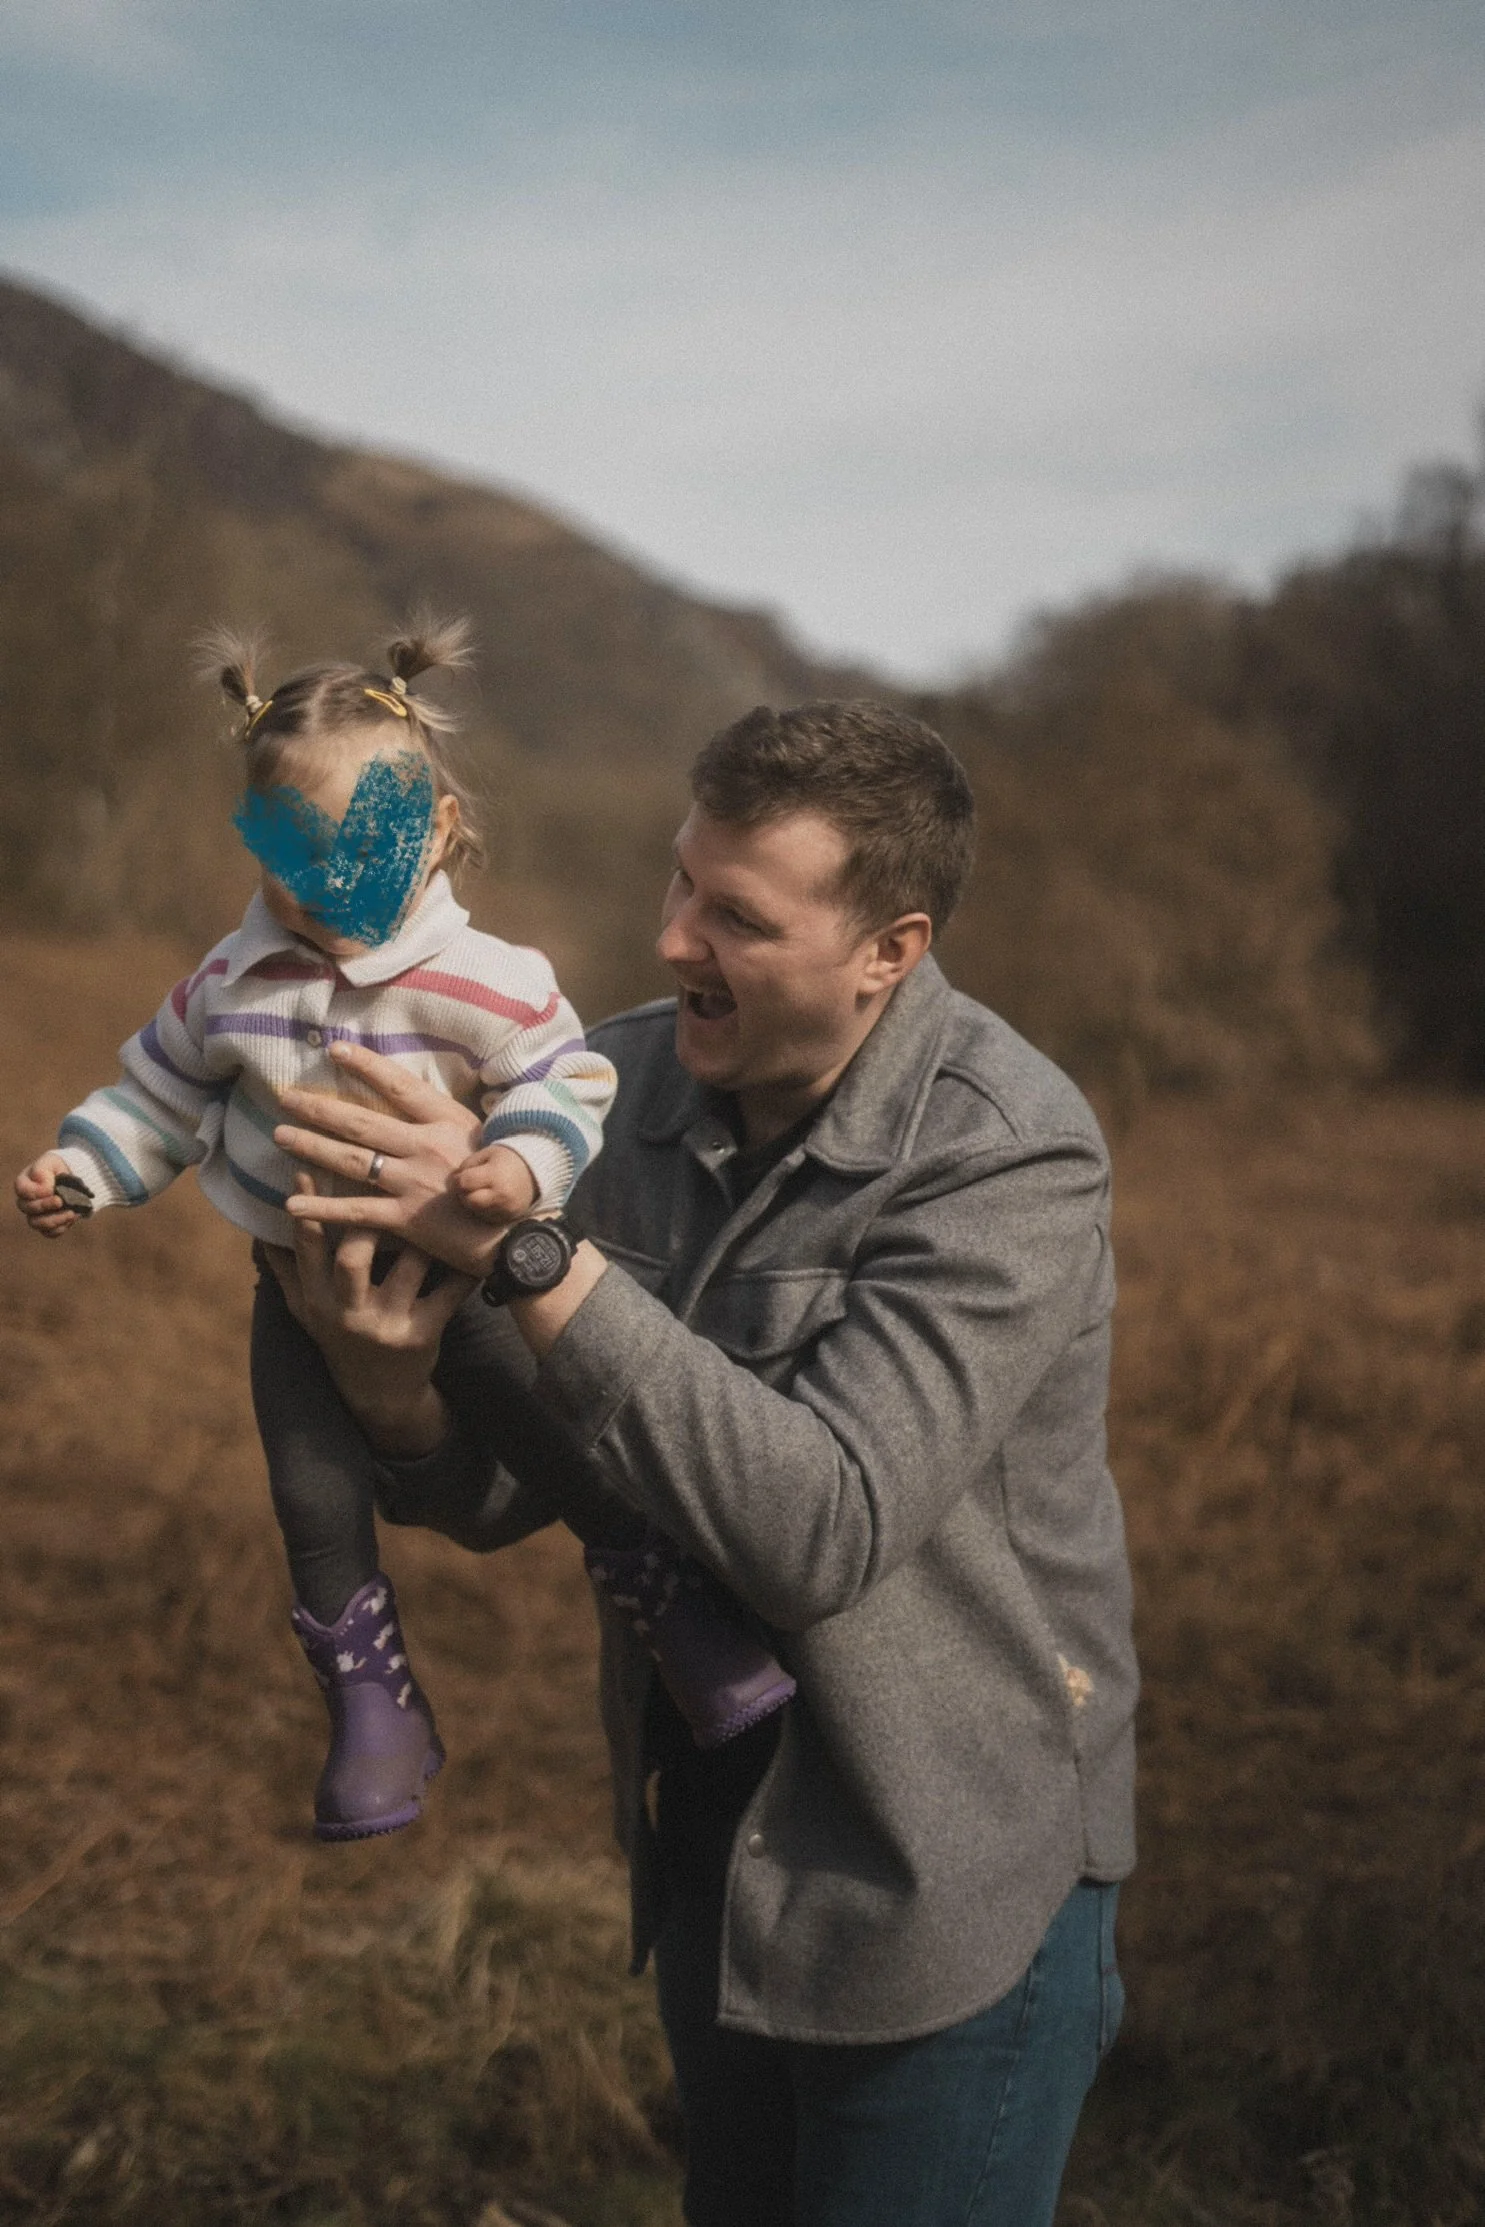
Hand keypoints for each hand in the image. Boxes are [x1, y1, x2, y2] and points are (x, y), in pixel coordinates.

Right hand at [14, 1152, 81, 1238]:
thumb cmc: (57, 1168)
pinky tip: (73, 1217)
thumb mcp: (50, 1161)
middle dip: (45, 1206)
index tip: (51, 1188)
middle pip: (28, 1209)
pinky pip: (50, 1233)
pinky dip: (61, 1227)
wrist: (73, 1179)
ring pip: (37, 1224)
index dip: (35, 1192)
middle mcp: (27, 1201)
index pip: (22, 1190)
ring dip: (54, 1220)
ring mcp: (36, 1215)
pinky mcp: (49, 1225)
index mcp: (24, 1184)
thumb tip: (46, 1188)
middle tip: (61, 1201)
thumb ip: (42, 1171)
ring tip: (71, 1213)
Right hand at [263, 1178, 473, 1457]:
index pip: (307, 1246)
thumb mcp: (307, 1312)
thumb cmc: (340, 1339)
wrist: (379, 1396)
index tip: (307, 1166)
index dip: (307, 1206)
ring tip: (438, 1201)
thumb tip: (260, 1228)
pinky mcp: (423, 1335)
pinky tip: (475, 1244)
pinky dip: (464, 1268)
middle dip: (369, 1218)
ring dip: (423, 1234)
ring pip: (409, 1266)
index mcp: (317, 1299)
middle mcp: (348, 1312)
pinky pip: (449, 1293)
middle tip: (387, 1185)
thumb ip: (288, 1271)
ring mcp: (387, 1324)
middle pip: (353, 1256)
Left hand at [272, 1041, 500, 1276]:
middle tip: (285, 1097)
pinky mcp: (406, 1219)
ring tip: (280, 1136)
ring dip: (311, 1147)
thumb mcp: (486, 1143)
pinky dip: (321, 1207)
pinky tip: (291, 1203)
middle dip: (319, 1108)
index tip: (336, 1050)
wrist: (519, 1235)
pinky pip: (354, 1211)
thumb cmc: (509, 1188)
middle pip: (361, 1123)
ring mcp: (413, 1183)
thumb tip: (419, 1109)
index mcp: (447, 1122)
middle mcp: (426, 1147)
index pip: (400, 1086)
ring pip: (350, 1160)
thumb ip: (448, 1127)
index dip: (366, 1066)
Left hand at [455, 1141, 538, 1224]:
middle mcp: (501, 1195)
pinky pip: (487, 1218)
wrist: (535, 1173)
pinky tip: (488, 1199)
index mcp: (495, 1175)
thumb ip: (468, 1165)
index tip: (461, 1176)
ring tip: (479, 1191)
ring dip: (473, 1203)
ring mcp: (506, 1209)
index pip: (465, 1183)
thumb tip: (454, 1180)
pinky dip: (483, 1210)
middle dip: (464, 1194)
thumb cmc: (506, 1160)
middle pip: (469, 1201)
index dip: (458, 1180)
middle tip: (468, 1186)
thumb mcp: (487, 1154)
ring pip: (477, 1212)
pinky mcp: (509, 1218)